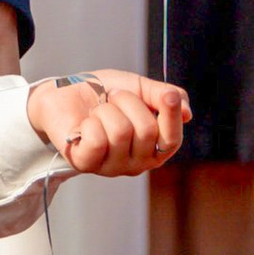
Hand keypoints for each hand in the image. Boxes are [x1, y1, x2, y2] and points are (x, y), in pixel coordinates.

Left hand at [27, 70, 189, 176]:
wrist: (65, 92)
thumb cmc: (104, 93)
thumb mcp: (139, 87)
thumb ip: (163, 96)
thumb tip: (187, 112)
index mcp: (154, 146)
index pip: (172, 140)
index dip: (173, 117)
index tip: (169, 96)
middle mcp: (137, 162)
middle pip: (146, 131)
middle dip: (128, 102)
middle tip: (113, 96)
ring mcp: (112, 167)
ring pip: (121, 133)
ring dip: (106, 109)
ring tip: (97, 109)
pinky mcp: (87, 164)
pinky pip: (97, 141)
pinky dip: (90, 122)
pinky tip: (84, 124)